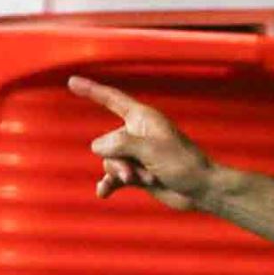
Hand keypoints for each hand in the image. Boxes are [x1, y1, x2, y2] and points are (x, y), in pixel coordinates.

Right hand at [70, 77, 212, 209]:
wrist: (202, 191)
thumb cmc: (183, 164)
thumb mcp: (149, 148)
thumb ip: (119, 144)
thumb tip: (97, 148)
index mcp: (142, 118)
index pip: (111, 99)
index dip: (91, 90)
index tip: (71, 81)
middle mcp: (137, 134)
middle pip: (107, 142)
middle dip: (118, 159)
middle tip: (140, 169)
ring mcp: (136, 155)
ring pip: (109, 161)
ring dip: (123, 173)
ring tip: (145, 179)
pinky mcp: (138, 174)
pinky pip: (113, 177)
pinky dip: (109, 184)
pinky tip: (103, 193)